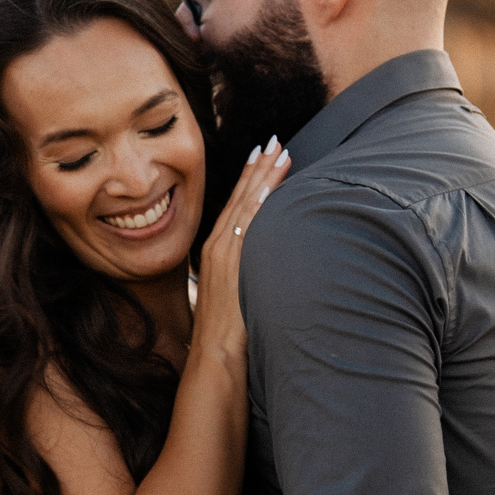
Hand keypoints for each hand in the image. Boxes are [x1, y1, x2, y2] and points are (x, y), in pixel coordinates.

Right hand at [191, 136, 290, 364]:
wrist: (214, 353)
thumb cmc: (226, 330)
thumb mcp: (234, 291)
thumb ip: (245, 271)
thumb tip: (262, 263)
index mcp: (216, 248)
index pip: (236, 203)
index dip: (250, 178)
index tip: (262, 154)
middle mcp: (217, 244)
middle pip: (241, 196)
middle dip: (259, 167)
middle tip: (276, 141)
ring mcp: (224, 252)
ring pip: (246, 205)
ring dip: (264, 177)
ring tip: (280, 152)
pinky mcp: (232, 262)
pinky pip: (247, 225)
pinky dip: (258, 203)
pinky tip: (269, 185)